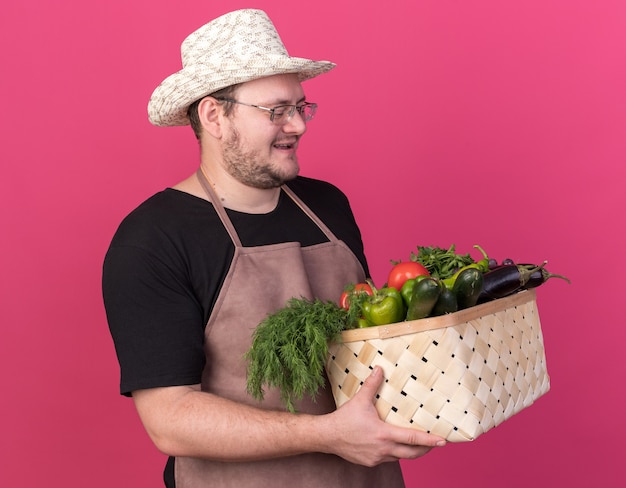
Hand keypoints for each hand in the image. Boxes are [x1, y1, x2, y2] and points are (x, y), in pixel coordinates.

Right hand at [324, 366, 445, 466]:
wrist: (327, 436)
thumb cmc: (344, 419)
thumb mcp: (360, 400)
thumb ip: (372, 385)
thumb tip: (380, 369)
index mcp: (384, 434)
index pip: (412, 438)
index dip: (429, 440)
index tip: (443, 441)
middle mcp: (383, 449)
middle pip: (412, 454)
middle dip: (426, 449)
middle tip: (436, 444)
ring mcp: (377, 458)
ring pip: (400, 457)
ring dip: (411, 452)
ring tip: (419, 444)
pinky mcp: (370, 462)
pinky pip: (388, 459)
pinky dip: (395, 453)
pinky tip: (395, 446)